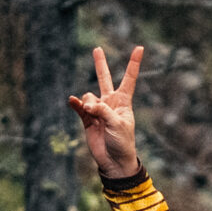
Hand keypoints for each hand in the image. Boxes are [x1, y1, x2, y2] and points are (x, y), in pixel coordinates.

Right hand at [69, 43, 144, 180]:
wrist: (114, 162)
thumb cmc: (122, 142)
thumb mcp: (117, 124)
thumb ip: (102, 110)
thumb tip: (86, 103)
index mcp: (124, 102)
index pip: (129, 78)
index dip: (133, 63)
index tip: (140, 48)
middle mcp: (110, 103)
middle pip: (104, 79)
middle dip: (100, 64)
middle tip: (97, 49)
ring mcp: (98, 110)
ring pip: (88, 96)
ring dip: (88, 103)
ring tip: (92, 115)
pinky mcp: (87, 120)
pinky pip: (79, 106)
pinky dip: (76, 103)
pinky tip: (72, 101)